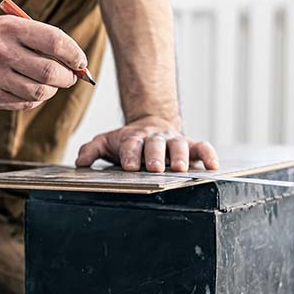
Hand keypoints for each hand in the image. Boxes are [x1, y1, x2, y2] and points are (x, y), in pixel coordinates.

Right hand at [0, 15, 86, 111]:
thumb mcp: (10, 28)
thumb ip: (39, 40)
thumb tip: (74, 62)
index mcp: (10, 29)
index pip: (54, 41)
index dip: (74, 54)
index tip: (80, 62)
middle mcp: (1, 53)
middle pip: (49, 71)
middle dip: (67, 77)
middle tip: (70, 77)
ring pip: (39, 92)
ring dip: (52, 90)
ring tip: (50, 85)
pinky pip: (24, 104)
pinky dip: (34, 100)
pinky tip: (31, 91)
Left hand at [75, 116, 219, 171]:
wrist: (150, 125)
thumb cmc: (127, 141)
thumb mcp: (106, 142)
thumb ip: (92, 149)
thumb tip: (80, 161)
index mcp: (134, 138)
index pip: (131, 145)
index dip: (129, 154)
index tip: (128, 166)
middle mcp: (155, 138)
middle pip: (156, 145)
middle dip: (155, 156)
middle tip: (154, 168)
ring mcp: (174, 141)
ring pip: (179, 145)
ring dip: (180, 157)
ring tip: (180, 169)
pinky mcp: (190, 145)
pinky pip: (202, 147)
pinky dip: (209, 155)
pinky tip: (213, 166)